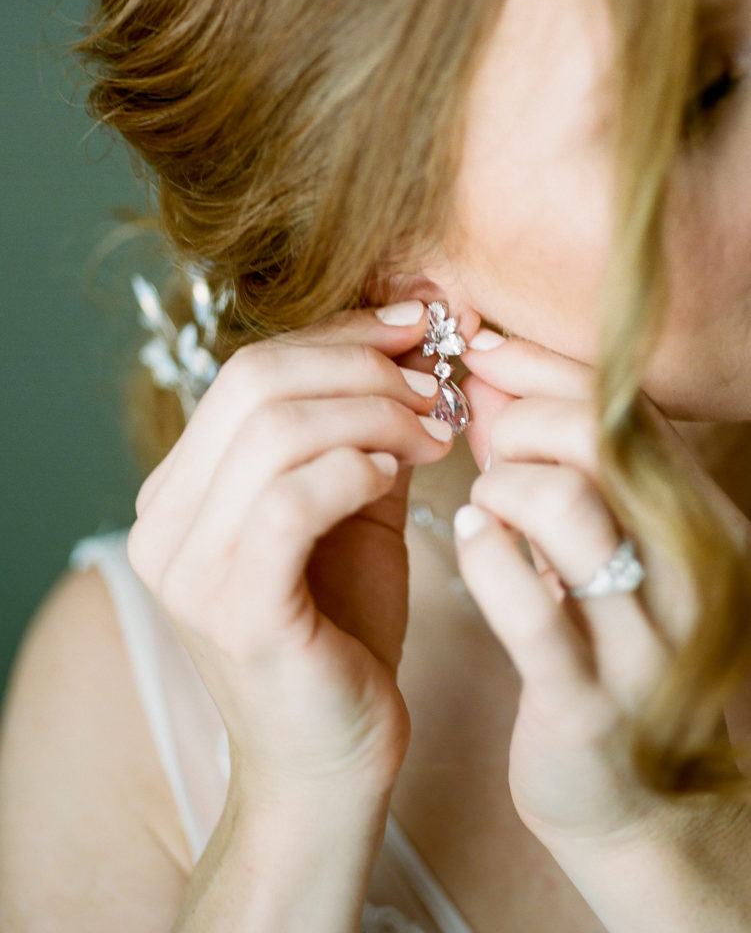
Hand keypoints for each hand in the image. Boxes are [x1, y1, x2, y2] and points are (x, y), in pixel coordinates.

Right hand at [127, 304, 456, 795]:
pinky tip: (397, 476)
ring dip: (373, 414)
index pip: (251, 370)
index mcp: (183, 490)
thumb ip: (362, 433)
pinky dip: (353, 469)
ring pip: (276, 430)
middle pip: (256, 382)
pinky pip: (291, 498)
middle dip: (362, 366)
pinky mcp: (232, 608)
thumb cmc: (345, 631)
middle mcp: (165, 520)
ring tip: (434, 432)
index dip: (342, 334)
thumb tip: (407, 347)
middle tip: (434, 382)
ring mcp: (188, 566)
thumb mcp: (352, 511)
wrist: (333, 757)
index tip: (421, 326)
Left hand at [454, 333, 750, 850]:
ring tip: (488, 509)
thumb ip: (551, 451)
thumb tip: (485, 363)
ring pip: (566, 502)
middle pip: (597, 435)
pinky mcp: (592, 700)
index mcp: (697, 515)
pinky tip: (474, 541)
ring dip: (502, 489)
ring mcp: (648, 637)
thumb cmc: (603, 640)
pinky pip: (529, 607)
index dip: (536, 366)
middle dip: (517, 426)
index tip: (478, 355)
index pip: (620, 401)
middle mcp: (691, 567)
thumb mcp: (597, 537)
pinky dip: (486, 557)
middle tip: (489, 455)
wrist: (634, 792)